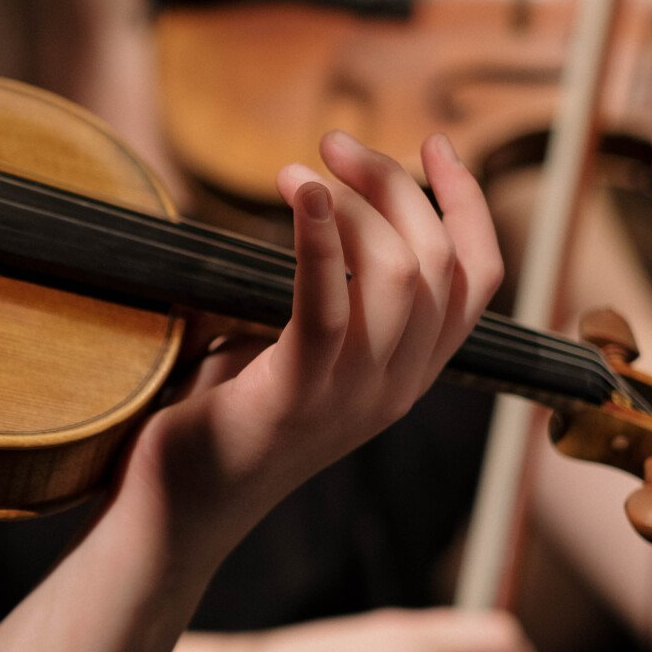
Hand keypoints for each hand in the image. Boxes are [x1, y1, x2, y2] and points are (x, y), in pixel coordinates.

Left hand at [127, 132, 502, 554]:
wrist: (175, 508)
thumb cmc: (220, 417)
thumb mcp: (292, 347)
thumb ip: (325, 292)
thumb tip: (314, 203)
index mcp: (406, 374)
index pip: (476, 281)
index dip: (466, 205)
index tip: (433, 143)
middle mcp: (396, 388)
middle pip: (435, 263)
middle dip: (393, 185)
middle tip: (332, 142)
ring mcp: (352, 398)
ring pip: (396, 278)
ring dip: (352, 203)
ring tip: (297, 170)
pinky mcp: (296, 398)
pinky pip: (329, 307)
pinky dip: (319, 239)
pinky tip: (299, 193)